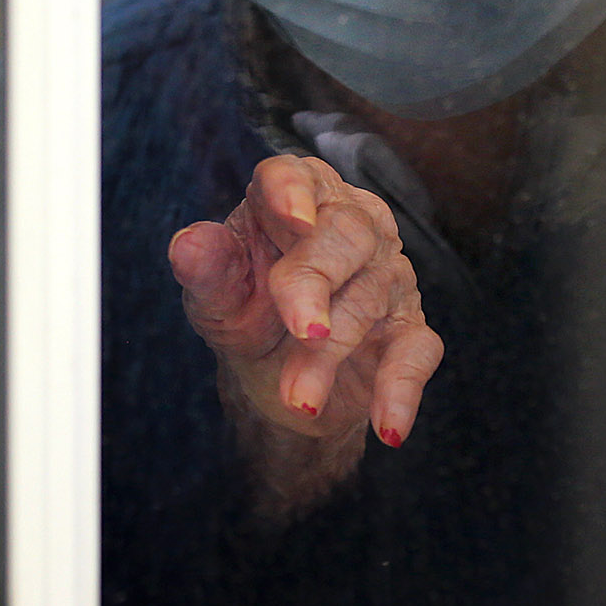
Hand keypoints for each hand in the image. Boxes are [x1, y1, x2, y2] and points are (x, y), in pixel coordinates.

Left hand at [168, 153, 444, 520]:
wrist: (276, 376)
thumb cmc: (246, 311)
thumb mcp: (216, 296)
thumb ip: (206, 269)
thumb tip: (188, 245)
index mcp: (295, 197)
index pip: (296, 177)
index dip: (294, 193)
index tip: (294, 221)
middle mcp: (349, 223)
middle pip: (346, 234)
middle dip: (318, 283)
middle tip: (301, 331)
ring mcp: (386, 274)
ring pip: (370, 297)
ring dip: (331, 355)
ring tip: (297, 399)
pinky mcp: (408, 328)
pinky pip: (416, 352)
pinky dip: (402, 389)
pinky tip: (388, 428)